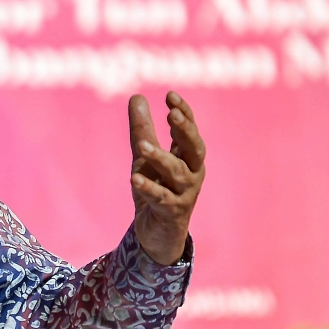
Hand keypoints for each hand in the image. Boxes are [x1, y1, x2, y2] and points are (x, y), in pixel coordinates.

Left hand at [128, 92, 205, 265]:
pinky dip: (148, 188)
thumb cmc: (156, 189)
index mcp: (188, 158)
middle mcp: (192, 174)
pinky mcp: (171, 212)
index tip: (171, 95)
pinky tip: (134, 178)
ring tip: (142, 147)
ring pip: (177, 173)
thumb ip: (143, 130)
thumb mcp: (145, 158)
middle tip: (172, 115)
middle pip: (195, 149)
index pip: (190, 131)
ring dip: (161, 158)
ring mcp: (184, 194)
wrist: (157, 233)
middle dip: (185, 131)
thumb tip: (137, 96)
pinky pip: (161, 198)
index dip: (184, 113)